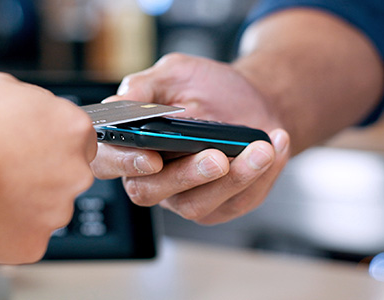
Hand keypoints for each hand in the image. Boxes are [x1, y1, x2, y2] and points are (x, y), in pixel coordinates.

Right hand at [0, 72, 96, 263]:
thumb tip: (35, 111)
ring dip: (26, 203)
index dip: (51, 141)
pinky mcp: (33, 244)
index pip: (80, 138)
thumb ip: (31, 102)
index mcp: (73, 129)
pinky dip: (9, 231)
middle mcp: (75, 173)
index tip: (31, 146)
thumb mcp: (0, 87)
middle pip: (67, 176)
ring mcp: (56, 212)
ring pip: (47, 209)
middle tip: (5, 168)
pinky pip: (26, 237)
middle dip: (41, 174)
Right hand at [91, 53, 289, 224]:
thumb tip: (120, 103)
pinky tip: (274, 146)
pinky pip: (238, 201)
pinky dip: (261, 175)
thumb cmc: (208, 89)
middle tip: (216, 156)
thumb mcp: (175, 73)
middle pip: (150, 192)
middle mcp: (153, 177)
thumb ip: (144, 86)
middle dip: (185, 176)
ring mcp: (186, 196)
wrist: (253, 100)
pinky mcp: (222, 205)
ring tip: (260, 149)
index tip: (151, 157)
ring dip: (233, 179)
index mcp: (131, 146)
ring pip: (197, 205)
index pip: (108, 164)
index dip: (124, 164)